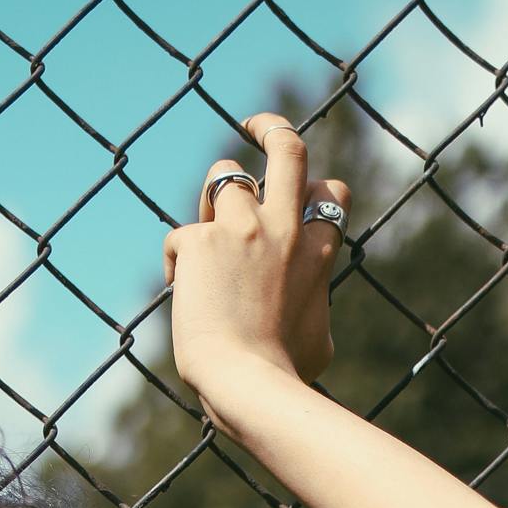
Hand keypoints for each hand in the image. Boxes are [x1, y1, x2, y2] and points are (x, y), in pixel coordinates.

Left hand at [161, 113, 349, 427]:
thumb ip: (314, 304)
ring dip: (211, 198)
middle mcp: (284, 227)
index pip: (330, 190)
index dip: (314, 186)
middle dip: (271, 127)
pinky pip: (180, 236)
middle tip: (254, 125)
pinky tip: (180, 293)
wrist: (247, 382)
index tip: (297, 188)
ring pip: (223, 175)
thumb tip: (312, 309)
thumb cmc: (286, 374)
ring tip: (204, 237)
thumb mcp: (320, 338)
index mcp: (317, 250)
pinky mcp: (200, 242)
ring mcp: (242, 229)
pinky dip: (177, 263)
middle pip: (288, 147)